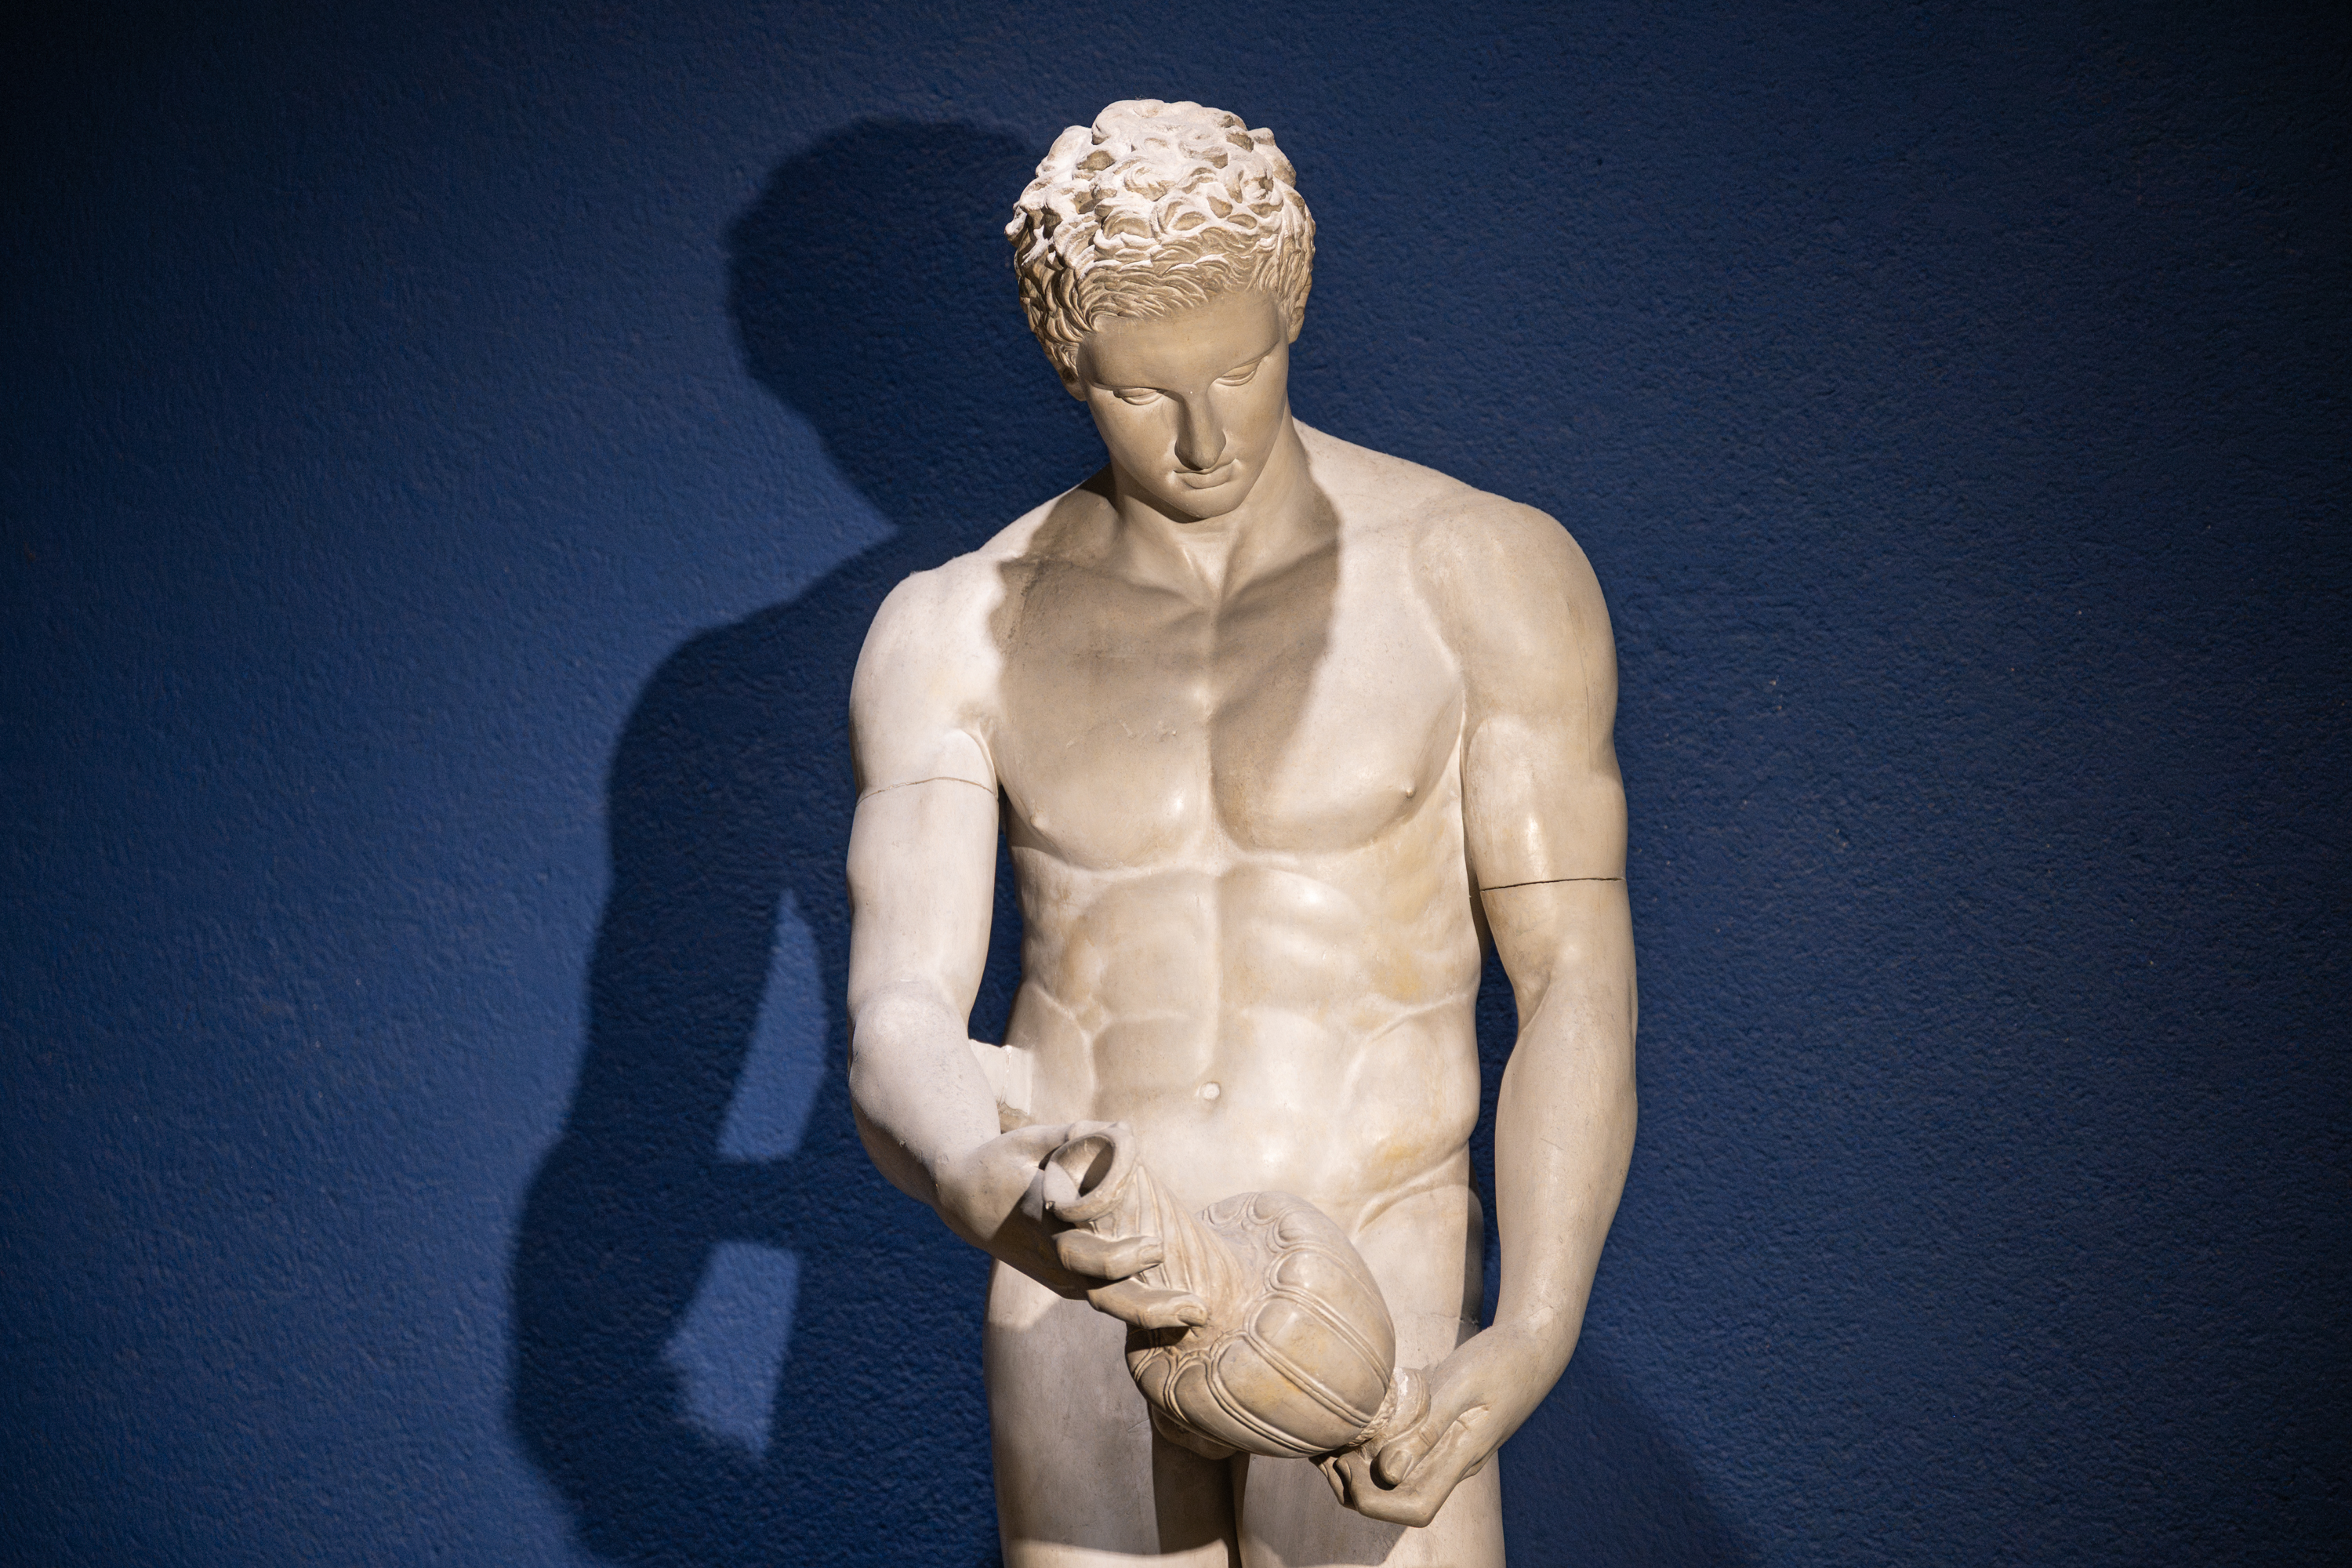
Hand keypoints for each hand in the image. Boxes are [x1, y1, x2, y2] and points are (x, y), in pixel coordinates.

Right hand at [932, 1122, 1206, 1329]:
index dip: (1121, 1255)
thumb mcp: (1032, 1138)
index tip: (1158, 1245)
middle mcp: (1051, 1256)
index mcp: (1043, 1221)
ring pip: (1105, 1301)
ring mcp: (1056, 1275)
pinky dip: (1136, 1305)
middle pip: (1101, 1292)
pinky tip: (1174, 1310)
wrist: (964, 1199)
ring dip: (1150, 1313)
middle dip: (1148, 1305)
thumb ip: (1077, 1135)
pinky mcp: (1063, 1282)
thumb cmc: (1005, 1160)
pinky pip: (1103, 1296)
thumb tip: (1124, 1133)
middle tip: (1196, 1307)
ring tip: (1195, 1315)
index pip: (1082, 1251)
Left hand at [1316, 1328, 1547, 1526]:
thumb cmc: (1499, 1361)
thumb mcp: (1461, 1385)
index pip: (1415, 1509)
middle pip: (1399, 1500)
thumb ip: (1428, 1428)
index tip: (1344, 1466)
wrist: (1533, 1347)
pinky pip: (1402, 1451)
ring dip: (1359, 1465)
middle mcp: (1453, 1463)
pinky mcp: (1441, 1431)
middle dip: (1355, 1486)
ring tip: (1332, 1432)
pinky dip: (1373, 1443)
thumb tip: (1388, 1473)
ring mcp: (1448, 1449)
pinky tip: (1355, 1417)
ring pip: (1397, 1479)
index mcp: (1462, 1458)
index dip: (1374, 1502)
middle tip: (1324, 1447)